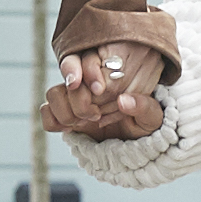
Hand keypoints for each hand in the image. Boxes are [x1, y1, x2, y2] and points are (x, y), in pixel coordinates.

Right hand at [38, 44, 166, 139]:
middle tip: (95, 115)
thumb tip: (124, 101)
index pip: (89, 58)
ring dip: (65, 110)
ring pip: (54, 93)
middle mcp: (88, 82)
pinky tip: (71, 129)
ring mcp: (73, 99)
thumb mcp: (153, 117)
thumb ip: (144, 108)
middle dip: (79, 98)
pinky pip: (47, 113)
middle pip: (68, 75)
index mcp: (109, 73)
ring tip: (83, 123)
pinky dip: (54, 121)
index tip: (99, 90)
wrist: (135, 143)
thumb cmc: (145, 124)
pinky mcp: (64, 116)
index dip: (88, 70)